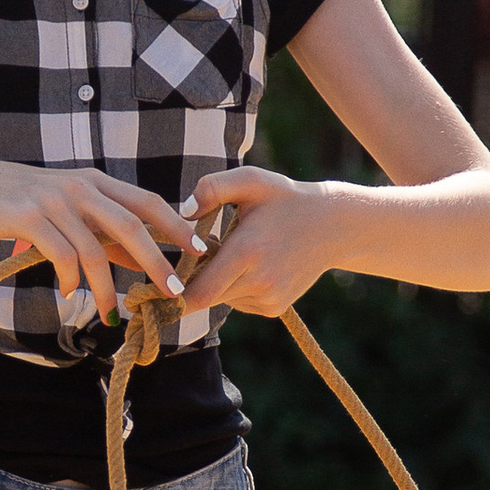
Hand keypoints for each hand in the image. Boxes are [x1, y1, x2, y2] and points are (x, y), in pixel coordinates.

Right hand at [0, 160, 195, 318]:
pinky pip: (60, 255)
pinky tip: (66, 292)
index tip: (200, 249)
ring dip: (104, 288)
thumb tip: (141, 259)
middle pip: (130, 226)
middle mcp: (81, 187)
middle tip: (173, 291)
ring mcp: (55, 201)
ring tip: (108, 314)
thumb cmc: (26, 202)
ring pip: (93, 250)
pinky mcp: (28, 217)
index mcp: (96, 183)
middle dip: (155, 261)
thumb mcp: (70, 210)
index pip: (147, 202)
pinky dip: (69, 280)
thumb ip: (103, 231)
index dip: (176, 226)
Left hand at [179, 168, 350, 318]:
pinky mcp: (274, 308)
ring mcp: (269, 298)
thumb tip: (183, 212)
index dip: (174, 294)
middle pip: (205, 298)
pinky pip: (239, 302)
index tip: (157, 288)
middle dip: (191, 283)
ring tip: (236, 253)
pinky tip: (252, 266)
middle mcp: (258, 282)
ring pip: (222, 300)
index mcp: (246, 252)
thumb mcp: (250, 181)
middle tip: (192, 259)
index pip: (198, 292)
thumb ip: (211, 188)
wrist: (332, 226)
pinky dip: (235, 288)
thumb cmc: (284, 199)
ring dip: (217, 282)